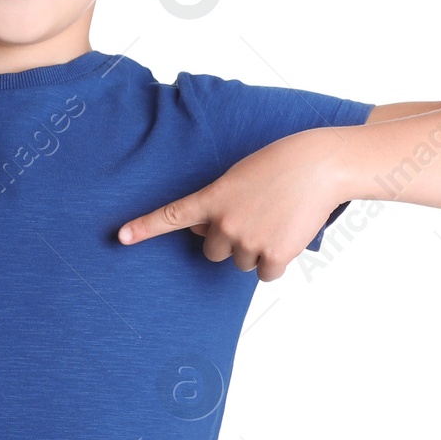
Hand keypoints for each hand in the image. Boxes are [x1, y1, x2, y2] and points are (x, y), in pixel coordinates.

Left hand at [116, 131, 340, 279]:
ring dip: (254, 249)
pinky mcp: (274, 255)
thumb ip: (216, 203)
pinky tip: (287, 236)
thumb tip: (200, 231)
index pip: (171, 216)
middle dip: (228, 240)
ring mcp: (248, 241)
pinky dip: (275, 262)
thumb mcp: (238, 177)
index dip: (144, 227)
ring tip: (275, 220)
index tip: (121, 237)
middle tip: (254, 217)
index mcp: (213, 198)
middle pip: (213, 251)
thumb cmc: (281, 165)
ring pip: (240, 262)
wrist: (320, 166)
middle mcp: (225, 223)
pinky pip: (265, 274)